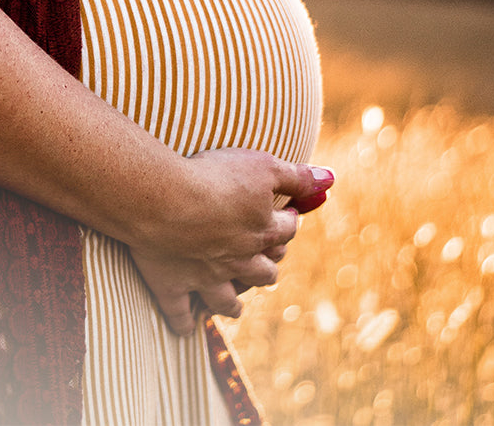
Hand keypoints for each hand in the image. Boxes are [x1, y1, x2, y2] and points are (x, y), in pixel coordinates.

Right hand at [128, 148, 333, 333]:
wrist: (164, 198)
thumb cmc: (214, 177)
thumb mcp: (263, 166)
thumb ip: (296, 176)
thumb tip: (329, 179)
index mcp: (262, 231)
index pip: (286, 230)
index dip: (289, 222)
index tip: (288, 215)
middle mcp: (239, 260)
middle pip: (263, 272)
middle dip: (268, 267)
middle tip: (266, 260)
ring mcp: (205, 277)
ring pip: (227, 299)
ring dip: (233, 302)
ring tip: (236, 305)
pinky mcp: (171, 284)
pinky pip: (179, 312)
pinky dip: (183, 321)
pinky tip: (185, 328)